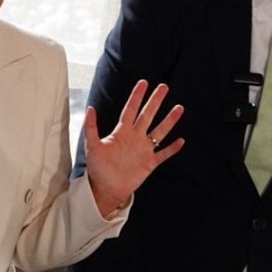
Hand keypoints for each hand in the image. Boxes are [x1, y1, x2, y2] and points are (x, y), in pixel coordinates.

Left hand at [84, 80, 184, 214]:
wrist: (105, 189)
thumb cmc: (97, 168)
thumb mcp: (92, 145)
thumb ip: (91, 127)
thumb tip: (90, 108)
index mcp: (121, 132)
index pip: (131, 109)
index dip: (137, 96)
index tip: (143, 83)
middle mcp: (135, 137)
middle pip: (148, 115)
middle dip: (155, 101)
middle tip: (164, 87)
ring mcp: (143, 150)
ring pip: (159, 131)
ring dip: (169, 120)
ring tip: (179, 108)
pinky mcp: (149, 163)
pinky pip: (163, 154)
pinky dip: (172, 148)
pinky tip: (181, 140)